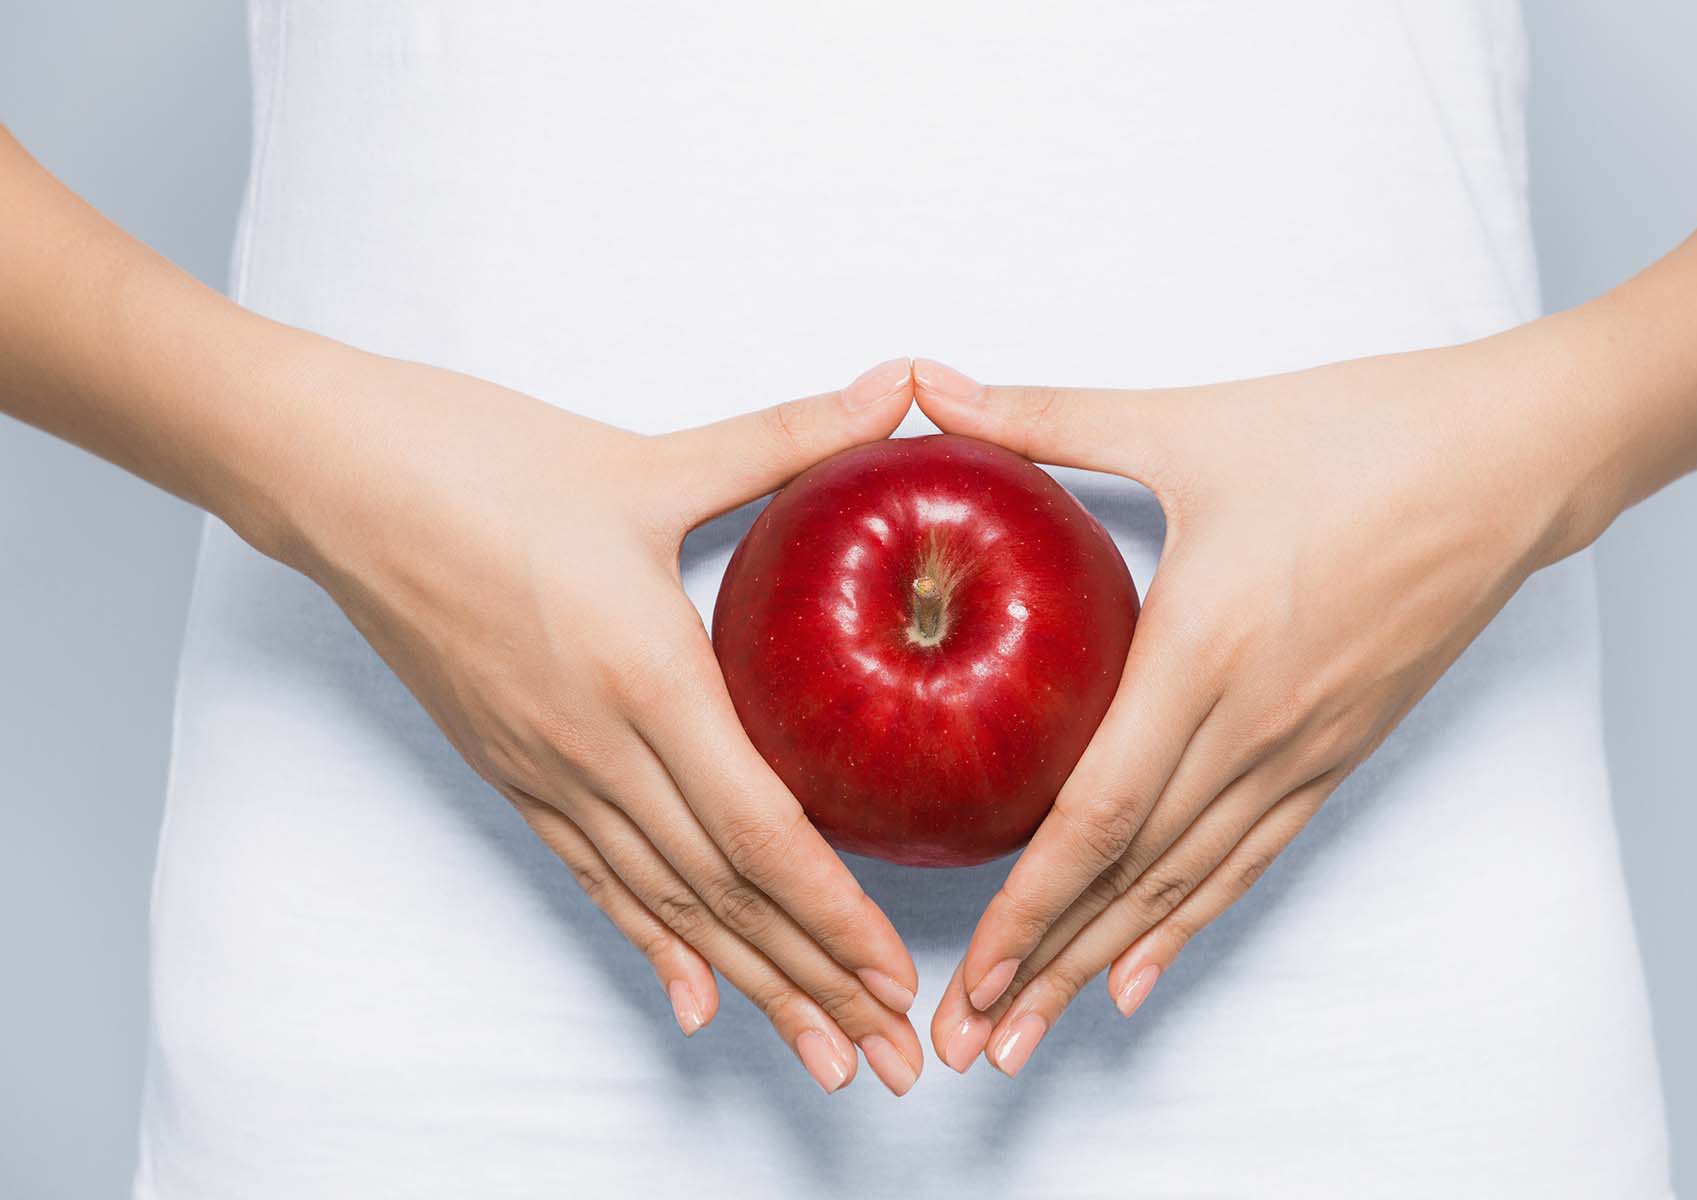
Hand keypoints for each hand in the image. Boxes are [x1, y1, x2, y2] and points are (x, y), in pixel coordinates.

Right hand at [274, 351, 924, 1094]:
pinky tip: (692, 997)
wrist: (336, 478)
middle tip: (891, 1060)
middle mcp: (596, 749)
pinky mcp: (510, 771)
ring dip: (750, 984)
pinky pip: (593, 877)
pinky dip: (650, 943)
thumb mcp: (653, 458)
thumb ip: (788, 437)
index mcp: (646, 677)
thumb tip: (898, 388)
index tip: (897, 977)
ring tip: (820, 1055)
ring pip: (665, 906)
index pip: (762, 832)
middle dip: (815, 983)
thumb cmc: (482, 464)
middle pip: (723, 896)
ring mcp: (546, 771)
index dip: (834, 914)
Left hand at [912, 343, 1598, 1075]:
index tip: (971, 969)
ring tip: (1039, 1031)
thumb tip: (927, 385)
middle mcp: (1256, 723)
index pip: (1101, 811)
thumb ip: (1046, 417)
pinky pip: (1255, 856)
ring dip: (1108, 962)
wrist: (1513, 460)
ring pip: (1191, 882)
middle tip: (971, 1039)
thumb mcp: (1189, 423)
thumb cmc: (1359, 434)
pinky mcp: (1341, 749)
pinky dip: (1193, 920)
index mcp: (1206, 649)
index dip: (1032, 900)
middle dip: (1046, 963)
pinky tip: (1146, 971)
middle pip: (1135, 874)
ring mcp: (1306, 747)